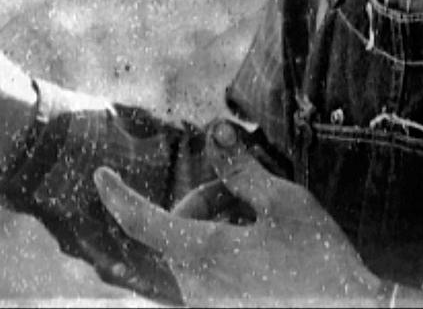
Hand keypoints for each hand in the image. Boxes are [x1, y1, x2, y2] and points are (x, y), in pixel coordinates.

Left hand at [95, 119, 382, 307]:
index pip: (145, 222)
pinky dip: (228, 251)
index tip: (101, 175)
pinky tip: (267, 249)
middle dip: (209, 200)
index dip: (119, 196)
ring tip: (266, 223)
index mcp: (205, 256)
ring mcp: (210, 307)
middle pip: (180, 227)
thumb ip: (242, 169)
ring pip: (196, 250)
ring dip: (222, 225)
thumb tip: (214, 132)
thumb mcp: (284, 202)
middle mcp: (198, 289)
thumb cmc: (321, 260)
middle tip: (250, 192)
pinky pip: (210, 275)